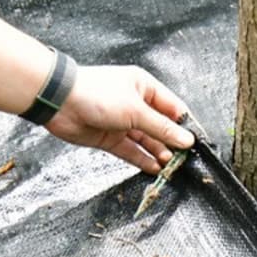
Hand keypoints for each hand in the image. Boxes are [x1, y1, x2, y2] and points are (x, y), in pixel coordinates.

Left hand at [45, 65, 195, 173]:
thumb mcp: (136, 110)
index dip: (185, 125)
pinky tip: (154, 168)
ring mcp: (122, 122)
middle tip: (184, 159)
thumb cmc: (98, 94)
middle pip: (160, 126)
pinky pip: (131, 150)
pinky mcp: (110, 138)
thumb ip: (162, 128)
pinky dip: (142, 159)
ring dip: (158, 152)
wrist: (59, 102)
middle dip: (172, 142)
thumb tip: (187, 140)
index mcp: (145, 87)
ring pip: (146, 140)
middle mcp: (136, 104)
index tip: (196, 143)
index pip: (173, 108)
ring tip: (170, 166)